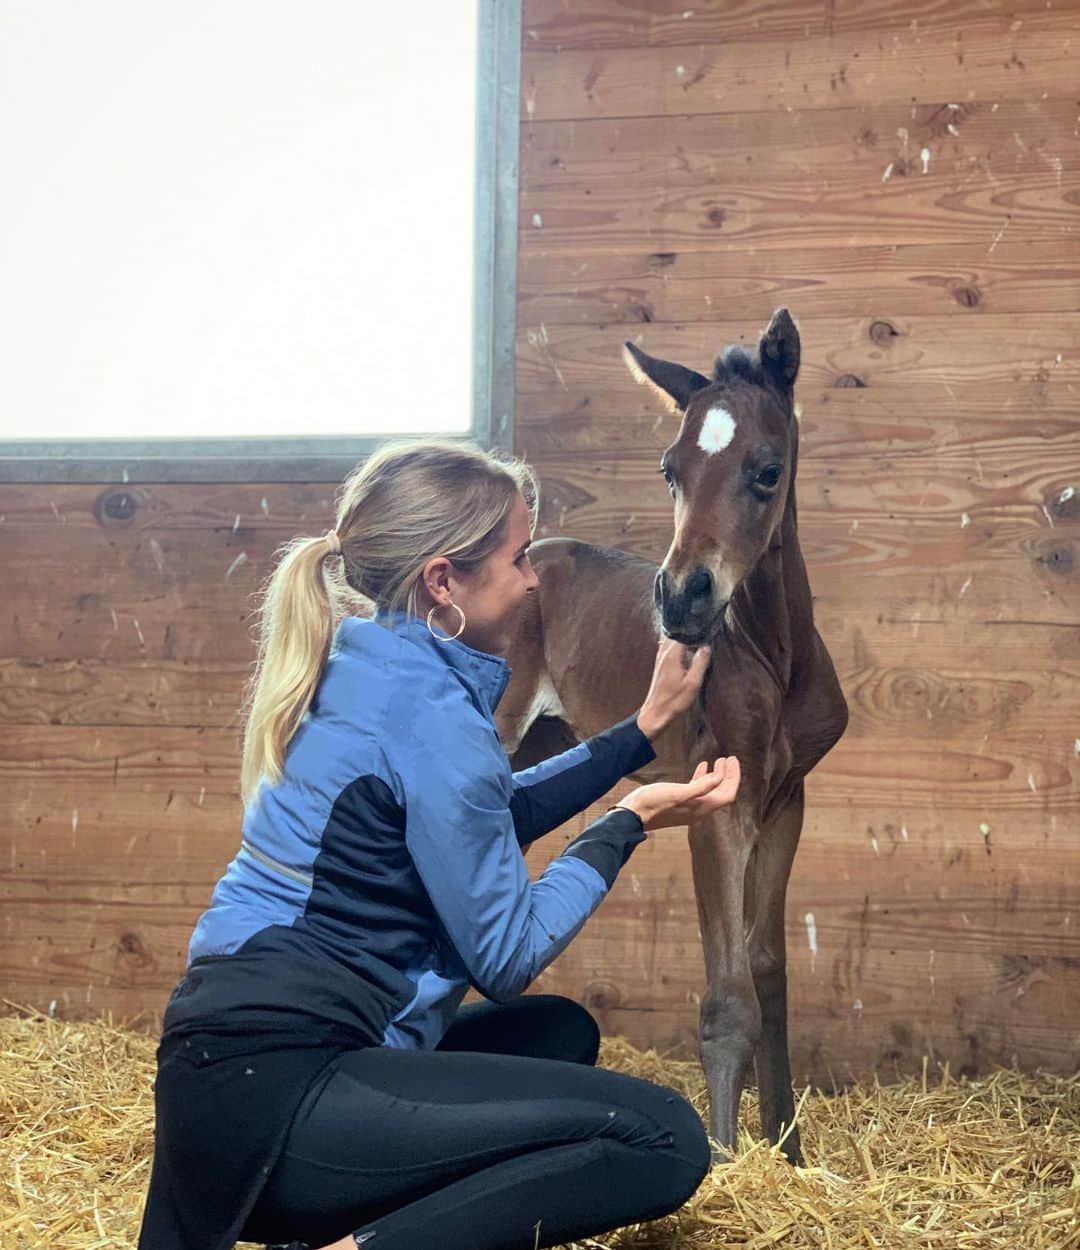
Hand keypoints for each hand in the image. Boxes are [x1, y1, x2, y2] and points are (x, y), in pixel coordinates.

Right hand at [615, 757, 740, 830]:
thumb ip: (700, 786)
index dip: (733, 778)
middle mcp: (699, 810)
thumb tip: (719, 778)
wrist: (632, 815)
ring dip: (717, 776)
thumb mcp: (678, 793)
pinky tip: (701, 766)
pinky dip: (703, 778)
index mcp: (701, 808)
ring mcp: (690, 807)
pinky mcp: (680, 803)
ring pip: (711, 791)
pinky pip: (698, 790)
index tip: (732, 760)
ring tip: (719, 760)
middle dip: (728, 776)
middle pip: (722, 793)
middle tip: (729, 759)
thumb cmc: (653, 803)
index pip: (727, 794)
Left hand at [636, 637, 711, 740]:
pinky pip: (669, 648)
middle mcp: (664, 653)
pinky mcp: (660, 665)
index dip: (694, 628)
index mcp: (672, 655)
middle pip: (675, 633)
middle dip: (688, 631)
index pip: (682, 632)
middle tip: (703, 631)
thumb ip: (700, 662)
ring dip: (683, 638)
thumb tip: (707, 646)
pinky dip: (678, 645)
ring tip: (697, 638)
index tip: (706, 627)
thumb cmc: (674, 700)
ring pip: (671, 640)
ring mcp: (660, 659)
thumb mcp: (693, 683)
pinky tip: (687, 650)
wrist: (656, 713)